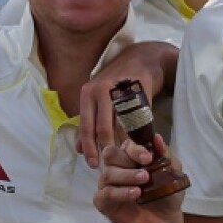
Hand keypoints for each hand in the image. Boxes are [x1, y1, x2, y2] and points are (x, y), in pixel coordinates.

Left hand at [79, 42, 176, 166]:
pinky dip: (141, 129)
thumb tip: (79, 149)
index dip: (89, 147)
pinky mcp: (139, 86)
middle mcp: (100, 88)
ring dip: (125, 142)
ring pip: (121, 122)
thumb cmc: (118, 82)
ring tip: (128, 155)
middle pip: (102, 126)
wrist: (142, 58)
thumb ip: (89, 122)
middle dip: (106, 147)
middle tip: (112, 162)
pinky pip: (139, 114)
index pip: (86, 125)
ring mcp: (120, 86)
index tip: (93, 164)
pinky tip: (142, 140)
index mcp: (88, 93)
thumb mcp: (98, 98)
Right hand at [93, 136, 184, 222]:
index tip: (148, 157)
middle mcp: (116, 168)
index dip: (135, 148)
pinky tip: (135, 194)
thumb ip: (165, 154)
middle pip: (110, 154)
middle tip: (145, 172)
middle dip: (127, 160)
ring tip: (143, 183)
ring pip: (108, 173)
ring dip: (127, 176)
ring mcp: (108, 185)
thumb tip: (156, 137)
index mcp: (130, 157)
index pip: (125, 145)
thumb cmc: (167, 195)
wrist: (166, 222)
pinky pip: (105, 193)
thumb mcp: (172, 172)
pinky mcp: (104, 203)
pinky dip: (120, 192)